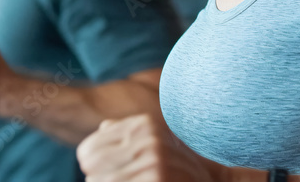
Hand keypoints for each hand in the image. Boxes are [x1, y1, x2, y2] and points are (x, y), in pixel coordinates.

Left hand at [77, 114, 219, 181]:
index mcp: (143, 124)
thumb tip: (103, 127)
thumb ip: (127, 133)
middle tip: (124, 179)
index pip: (86, 150)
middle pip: (89, 167)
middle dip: (99, 178)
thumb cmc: (178, 167)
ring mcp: (153, 161)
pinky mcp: (156, 179)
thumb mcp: (157, 142)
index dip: (93, 167)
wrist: (212, 181)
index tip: (111, 171)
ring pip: (98, 181)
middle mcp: (148, 138)